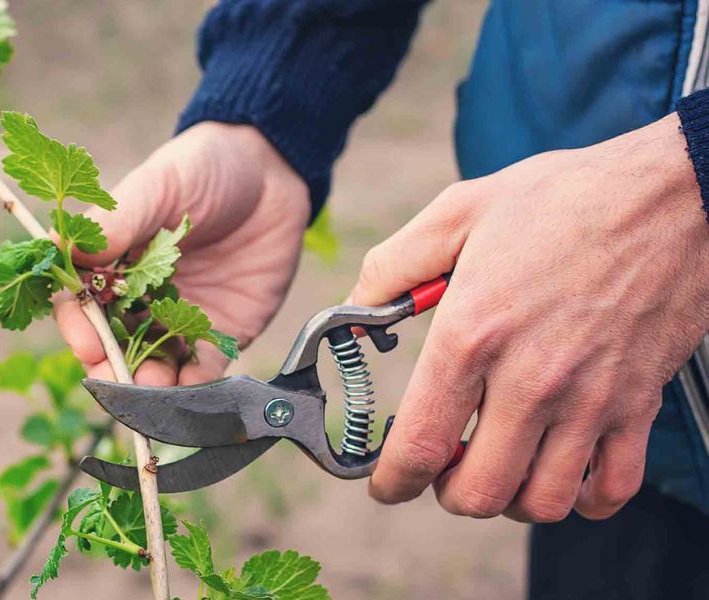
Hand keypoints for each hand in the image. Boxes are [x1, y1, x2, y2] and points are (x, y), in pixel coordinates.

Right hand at [54, 122, 309, 385]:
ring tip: (152, 392)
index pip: (82, 306)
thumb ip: (117, 220)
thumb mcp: (157, 185)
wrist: (273, 174)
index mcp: (114, 264)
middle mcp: (141, 298)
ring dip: (149, 387)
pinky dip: (194, 388)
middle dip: (110, 369)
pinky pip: (202, 370)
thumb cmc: (204, 169)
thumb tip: (63, 249)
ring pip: (154, 366)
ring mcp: (180, 319)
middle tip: (114, 382)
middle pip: (113, 346)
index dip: (80, 327)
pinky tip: (190, 393)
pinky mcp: (221, 333)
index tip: (87, 341)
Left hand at [352, 113, 708, 520]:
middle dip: (447, 491)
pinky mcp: (638, 404)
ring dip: (509, 498)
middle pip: (477, 492)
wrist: (669, 193)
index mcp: (472, 335)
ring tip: (498, 464)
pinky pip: (611, 489)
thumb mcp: (456, 213)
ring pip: (542, 502)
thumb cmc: (560, 199)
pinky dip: (582, 498)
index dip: (392, 481)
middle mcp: (530, 380)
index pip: (420, 445)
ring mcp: (590, 399)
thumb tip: (353, 312)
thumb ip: (392, 267)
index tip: (386, 484)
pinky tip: (561, 468)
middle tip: (443, 464)